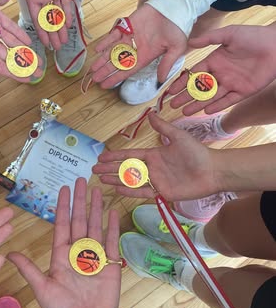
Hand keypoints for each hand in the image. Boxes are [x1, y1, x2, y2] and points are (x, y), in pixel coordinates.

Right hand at [0, 0, 70, 49]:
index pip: (36, 18)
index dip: (40, 32)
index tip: (43, 44)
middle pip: (49, 20)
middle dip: (52, 34)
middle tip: (56, 48)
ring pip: (59, 14)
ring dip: (61, 28)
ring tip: (64, 41)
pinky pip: (67, 1)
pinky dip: (69, 12)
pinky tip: (70, 24)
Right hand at [0, 0, 43, 81]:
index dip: (13, 74)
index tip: (26, 80)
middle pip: (9, 57)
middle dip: (24, 66)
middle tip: (39, 73)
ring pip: (12, 43)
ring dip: (25, 51)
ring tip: (40, 59)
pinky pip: (9, 26)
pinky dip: (20, 33)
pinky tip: (29, 41)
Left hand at [9, 178, 119, 307]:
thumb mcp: (42, 288)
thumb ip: (28, 268)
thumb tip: (8, 253)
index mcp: (61, 256)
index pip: (62, 225)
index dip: (64, 207)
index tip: (64, 188)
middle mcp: (78, 254)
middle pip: (80, 221)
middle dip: (80, 201)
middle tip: (82, 180)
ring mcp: (95, 259)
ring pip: (96, 227)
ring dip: (96, 208)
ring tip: (97, 190)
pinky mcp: (110, 267)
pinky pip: (112, 243)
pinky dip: (112, 227)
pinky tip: (112, 212)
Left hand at [91, 4, 186, 88]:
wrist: (175, 7)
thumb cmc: (178, 28)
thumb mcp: (176, 48)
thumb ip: (167, 63)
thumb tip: (161, 80)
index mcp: (146, 56)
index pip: (128, 70)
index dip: (116, 78)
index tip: (105, 85)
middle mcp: (136, 48)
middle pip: (117, 62)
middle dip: (106, 71)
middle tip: (94, 79)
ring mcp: (130, 37)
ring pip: (113, 50)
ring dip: (102, 59)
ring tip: (92, 68)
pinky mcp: (127, 25)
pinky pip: (114, 35)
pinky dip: (105, 42)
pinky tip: (97, 50)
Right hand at [93, 113, 219, 201]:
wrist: (213, 170)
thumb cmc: (197, 152)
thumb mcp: (178, 136)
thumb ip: (163, 128)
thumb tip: (149, 114)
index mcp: (154, 155)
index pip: (129, 155)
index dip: (115, 156)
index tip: (101, 156)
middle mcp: (152, 168)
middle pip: (126, 169)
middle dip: (110, 169)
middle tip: (94, 170)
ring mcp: (156, 181)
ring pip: (131, 181)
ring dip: (116, 180)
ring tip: (101, 180)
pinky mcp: (162, 193)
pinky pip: (143, 193)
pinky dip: (130, 191)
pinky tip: (118, 189)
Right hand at [168, 24, 275, 114]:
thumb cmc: (253, 36)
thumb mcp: (229, 34)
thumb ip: (209, 38)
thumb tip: (189, 42)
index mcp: (215, 61)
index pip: (194, 74)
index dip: (182, 83)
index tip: (170, 90)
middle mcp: (221, 74)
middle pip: (200, 89)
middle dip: (186, 97)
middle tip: (172, 105)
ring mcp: (232, 83)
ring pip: (211, 97)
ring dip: (198, 104)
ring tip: (184, 112)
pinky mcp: (244, 91)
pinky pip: (228, 100)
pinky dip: (218, 106)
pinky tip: (206, 111)